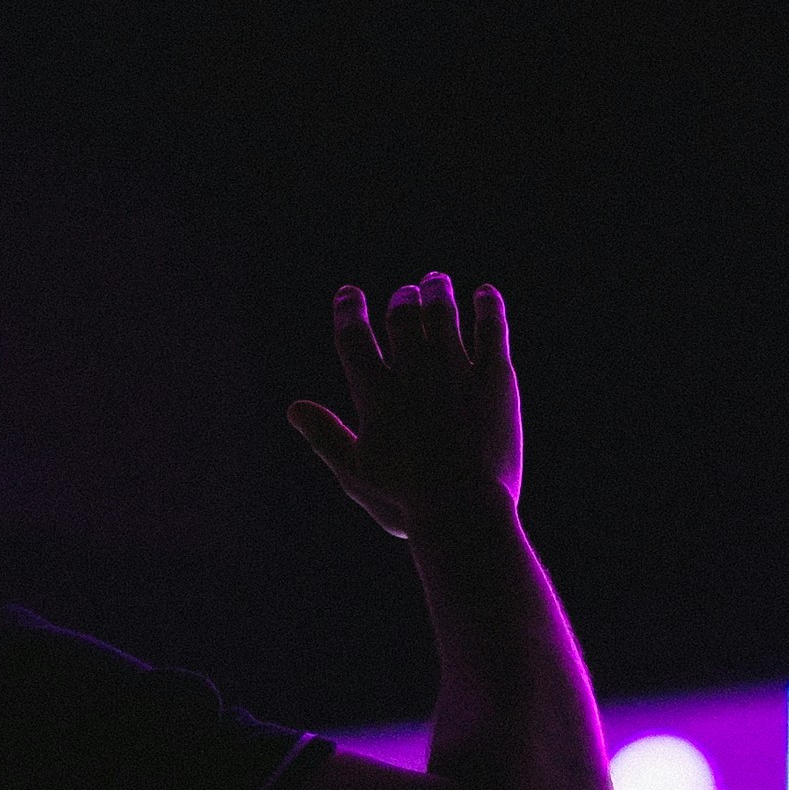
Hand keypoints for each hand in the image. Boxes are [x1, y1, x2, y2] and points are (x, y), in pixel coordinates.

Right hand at [289, 275, 521, 541]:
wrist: (464, 508)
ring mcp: (455, 370)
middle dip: (401, 299)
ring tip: (436, 282)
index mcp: (375, 392)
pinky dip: (487, 306)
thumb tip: (294, 409)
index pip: (353, 336)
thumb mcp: (356, 472)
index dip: (348, 310)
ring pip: (443, 314)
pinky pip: (491, 329)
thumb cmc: (405, 499)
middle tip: (405, 293)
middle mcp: (413, 371)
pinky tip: (485, 294)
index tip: (349, 294)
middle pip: (402, 316)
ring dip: (437, 292)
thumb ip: (325, 435)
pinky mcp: (494, 378)